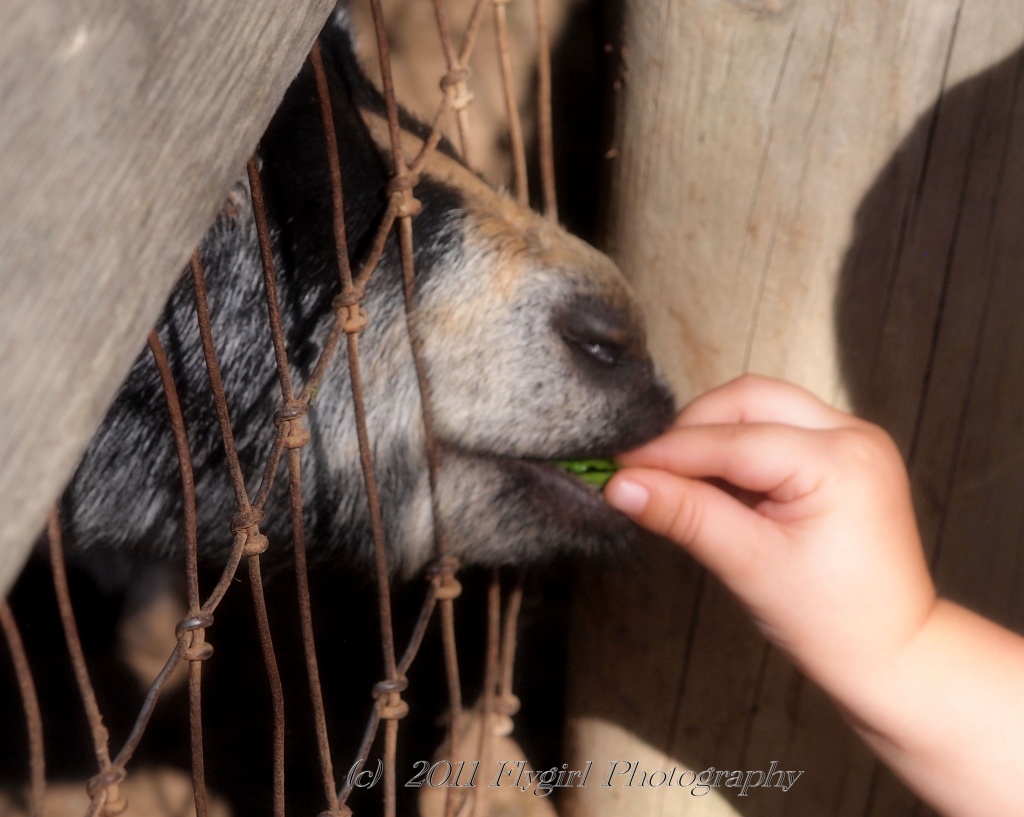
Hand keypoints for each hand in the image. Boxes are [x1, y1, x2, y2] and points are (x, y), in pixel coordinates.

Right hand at [605, 374, 935, 691]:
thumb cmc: (832, 622)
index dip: (668, 451)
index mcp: (840, 462)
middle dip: (692, 430)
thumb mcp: (748, 564)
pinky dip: (736, 447)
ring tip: (676, 479)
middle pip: (748, 400)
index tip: (618, 467)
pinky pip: (776, 428)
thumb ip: (685, 514)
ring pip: (760, 407)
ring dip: (713, 435)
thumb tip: (621, 485)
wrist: (892, 653)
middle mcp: (853, 435)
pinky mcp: (843, 452)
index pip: (733, 440)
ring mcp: (853, 439)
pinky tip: (711, 482)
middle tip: (645, 469)